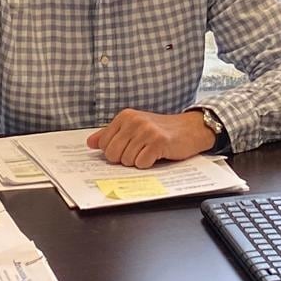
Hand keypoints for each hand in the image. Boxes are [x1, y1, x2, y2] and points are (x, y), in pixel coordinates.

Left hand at [87, 108, 213, 167]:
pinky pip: (141, 163)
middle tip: (139, 152)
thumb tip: (90, 143)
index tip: (127, 149)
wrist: (190, 128)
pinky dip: (148, 164)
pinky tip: (156, 155)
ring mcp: (146, 131)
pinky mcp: (158, 142)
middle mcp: (134, 121)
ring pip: (126, 161)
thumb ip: (111, 134)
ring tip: (149, 152)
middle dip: (124, 159)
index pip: (104, 144)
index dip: (114, 153)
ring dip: (138, 161)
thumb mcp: (134, 127)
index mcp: (125, 116)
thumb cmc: (161, 130)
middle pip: (112, 154)